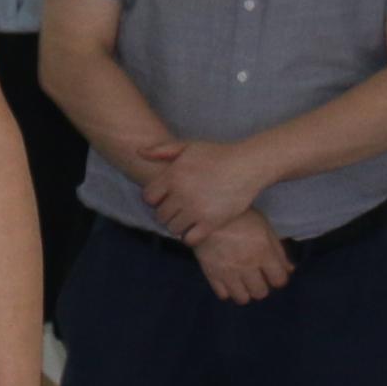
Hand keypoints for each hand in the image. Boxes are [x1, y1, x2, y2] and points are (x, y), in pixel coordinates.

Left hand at [136, 132, 265, 245]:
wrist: (247, 165)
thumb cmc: (217, 154)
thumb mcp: (188, 147)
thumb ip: (162, 150)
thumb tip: (139, 152)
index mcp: (173, 176)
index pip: (148, 198)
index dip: (155, 199)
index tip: (165, 198)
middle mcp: (182, 194)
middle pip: (160, 215)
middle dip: (166, 213)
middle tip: (178, 209)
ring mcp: (196, 210)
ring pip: (173, 228)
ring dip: (178, 225)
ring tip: (188, 218)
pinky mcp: (211, 222)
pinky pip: (190, 239)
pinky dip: (190, 237)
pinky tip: (197, 228)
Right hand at [193, 210, 294, 304]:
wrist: (207, 211)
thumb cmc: (240, 216)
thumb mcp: (264, 227)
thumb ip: (278, 250)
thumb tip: (289, 270)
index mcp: (263, 252)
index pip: (279, 280)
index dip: (278, 278)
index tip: (273, 273)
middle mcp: (247, 266)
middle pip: (261, 293)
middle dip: (262, 286)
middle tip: (257, 277)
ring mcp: (228, 272)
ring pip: (242, 298)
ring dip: (245, 291)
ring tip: (242, 281)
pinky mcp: (211, 273)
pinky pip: (223, 295)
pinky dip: (227, 290)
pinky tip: (228, 280)